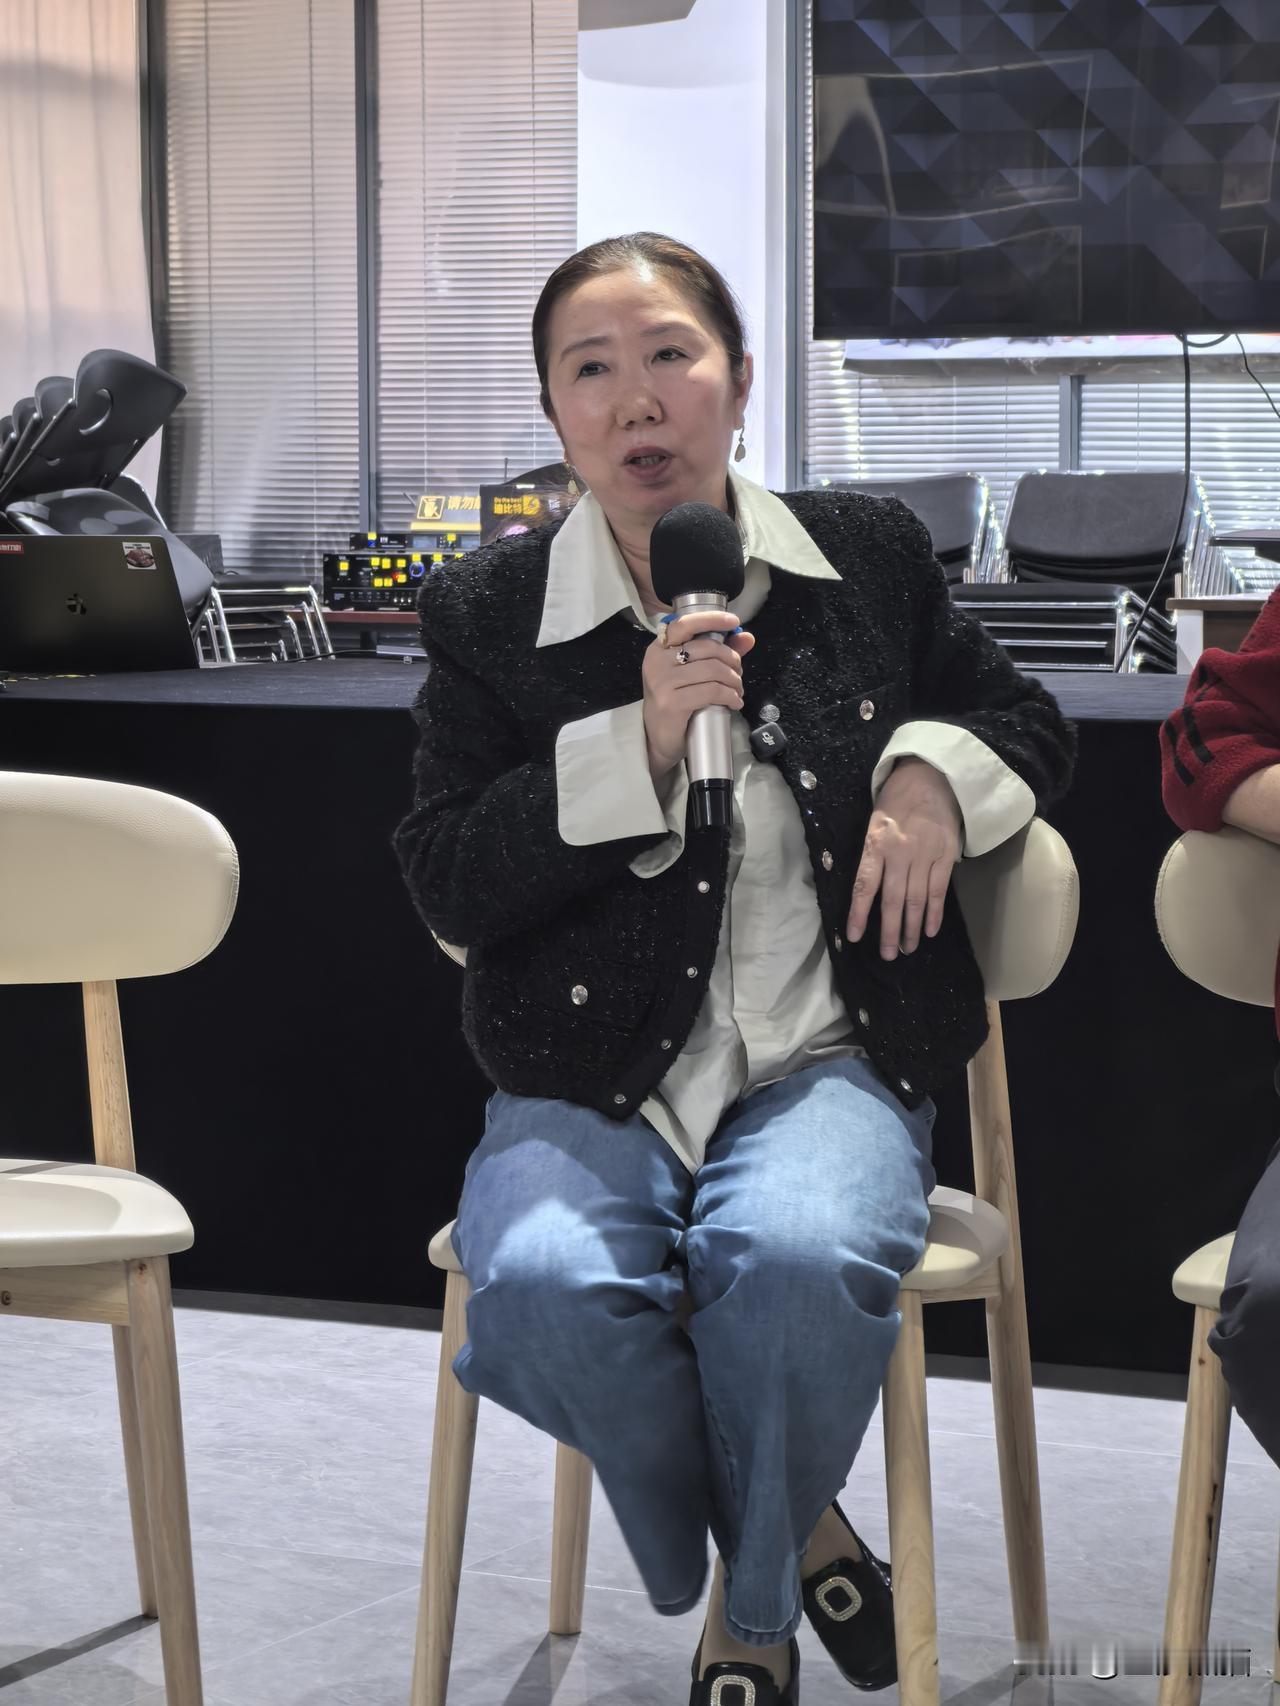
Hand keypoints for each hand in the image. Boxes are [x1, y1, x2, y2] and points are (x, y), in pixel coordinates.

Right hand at [642, 611, 755, 781]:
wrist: (657, 739)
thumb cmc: (675, 703)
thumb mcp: (692, 674)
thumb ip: (717, 653)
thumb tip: (746, 637)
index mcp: (659, 648)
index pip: (685, 624)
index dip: (712, 619)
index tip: (734, 623)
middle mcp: (657, 661)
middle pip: (707, 648)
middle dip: (732, 660)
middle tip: (738, 675)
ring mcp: (662, 683)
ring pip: (713, 670)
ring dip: (734, 681)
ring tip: (737, 691)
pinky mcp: (672, 703)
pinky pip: (711, 692)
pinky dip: (730, 696)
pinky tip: (735, 702)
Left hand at [847, 759, 961, 958]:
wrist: (932, 776)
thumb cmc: (897, 801)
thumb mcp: (874, 822)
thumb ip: (872, 854)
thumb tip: (867, 891)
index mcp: (876, 843)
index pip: (865, 886)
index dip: (858, 914)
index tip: (854, 937)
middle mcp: (900, 852)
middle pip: (892, 900)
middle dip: (889, 931)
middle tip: (888, 955)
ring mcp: (925, 855)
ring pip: (916, 900)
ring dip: (911, 928)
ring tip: (906, 948)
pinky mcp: (946, 855)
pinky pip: (939, 890)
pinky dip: (934, 913)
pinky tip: (928, 931)